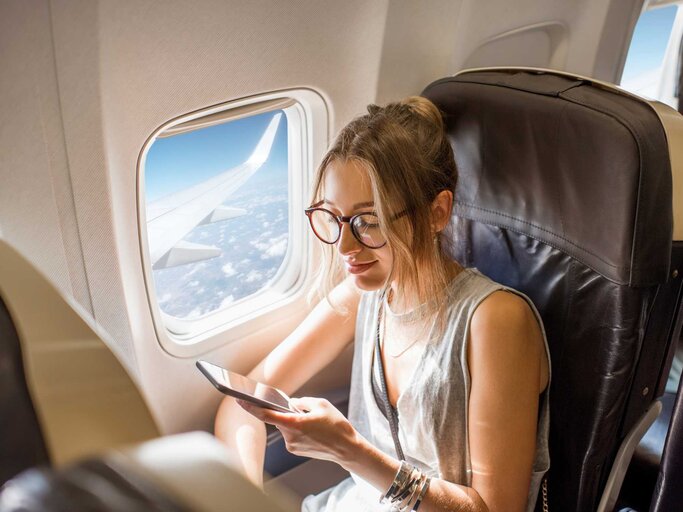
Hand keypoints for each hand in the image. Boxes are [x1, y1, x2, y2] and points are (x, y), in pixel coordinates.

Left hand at [236, 397, 358, 464]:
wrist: (347, 448)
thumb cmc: (336, 426)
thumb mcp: (321, 404)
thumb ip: (301, 402)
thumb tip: (291, 404)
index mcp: (295, 424)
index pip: (266, 415)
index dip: (251, 407)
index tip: (240, 399)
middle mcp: (290, 437)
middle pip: (279, 419)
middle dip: (287, 412)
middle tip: (305, 411)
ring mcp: (292, 446)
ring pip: (286, 427)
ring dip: (294, 421)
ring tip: (314, 423)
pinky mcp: (296, 450)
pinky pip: (291, 434)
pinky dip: (297, 429)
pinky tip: (312, 430)